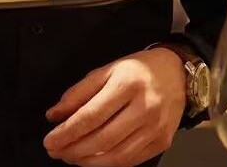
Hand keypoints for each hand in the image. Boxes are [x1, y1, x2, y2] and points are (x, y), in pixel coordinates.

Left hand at [43, 48, 185, 165]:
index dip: (67, 132)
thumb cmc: (139, 69)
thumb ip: (79, 92)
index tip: (49, 140)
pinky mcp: (163, 141)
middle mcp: (144, 106)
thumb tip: (54, 115)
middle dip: (73, 149)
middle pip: (102, 139)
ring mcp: (156, 127)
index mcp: (127, 83)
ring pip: (116, 156)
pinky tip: (94, 159)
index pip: (91, 115)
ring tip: (71, 157)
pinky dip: (108, 163)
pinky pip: (131, 160)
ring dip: (88, 162)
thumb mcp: (108, 69)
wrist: (177, 72)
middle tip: (55, 151)